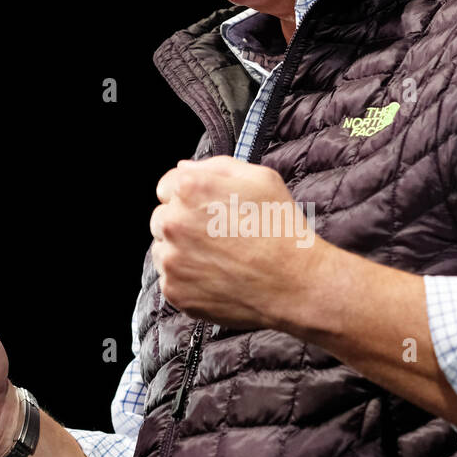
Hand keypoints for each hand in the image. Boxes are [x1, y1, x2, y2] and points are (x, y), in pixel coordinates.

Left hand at [150, 156, 319, 330]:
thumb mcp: (261, 178)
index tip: (207, 209)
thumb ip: (217, 166)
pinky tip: (217, 277)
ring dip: (181, 252)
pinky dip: (188, 280)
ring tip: (219, 259)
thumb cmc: (281, 229)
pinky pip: (171, 280)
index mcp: (190, 189)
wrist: (294, 283)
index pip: (166, 186)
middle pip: (161, 218)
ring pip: (163, 250)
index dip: (189, 197)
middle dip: (183, 224)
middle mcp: (173, 222)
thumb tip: (184, 167)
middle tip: (217, 237)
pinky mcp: (175, 290)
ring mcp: (171, 260)